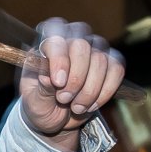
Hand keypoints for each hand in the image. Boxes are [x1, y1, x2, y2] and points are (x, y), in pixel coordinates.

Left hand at [20, 19, 124, 151]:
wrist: (57, 118)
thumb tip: (47, 78)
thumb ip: (40, 89)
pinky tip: (91, 105)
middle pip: (81, 44)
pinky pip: (116, 70)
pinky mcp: (111, 62)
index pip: (55, 33)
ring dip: (89, 90)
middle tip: (64, 99)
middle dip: (75, 77)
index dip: (59, 58)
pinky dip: (105, 92)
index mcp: (46, 43)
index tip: (58, 83)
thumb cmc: (40, 104)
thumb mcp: (34, 101)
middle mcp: (71, 39)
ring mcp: (93, 48)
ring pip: (100, 59)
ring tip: (76, 107)